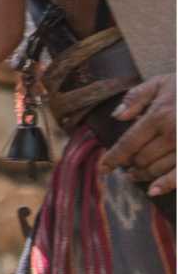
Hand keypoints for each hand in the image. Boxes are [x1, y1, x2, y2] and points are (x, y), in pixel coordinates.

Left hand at [103, 72, 173, 193]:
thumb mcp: (160, 82)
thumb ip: (136, 97)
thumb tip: (116, 116)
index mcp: (158, 116)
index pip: (128, 143)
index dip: (113, 157)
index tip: (102, 168)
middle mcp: (172, 134)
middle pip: (142, 158)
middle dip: (129, 165)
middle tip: (124, 167)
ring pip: (158, 169)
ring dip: (144, 175)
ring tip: (135, 176)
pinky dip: (166, 185)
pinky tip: (153, 191)